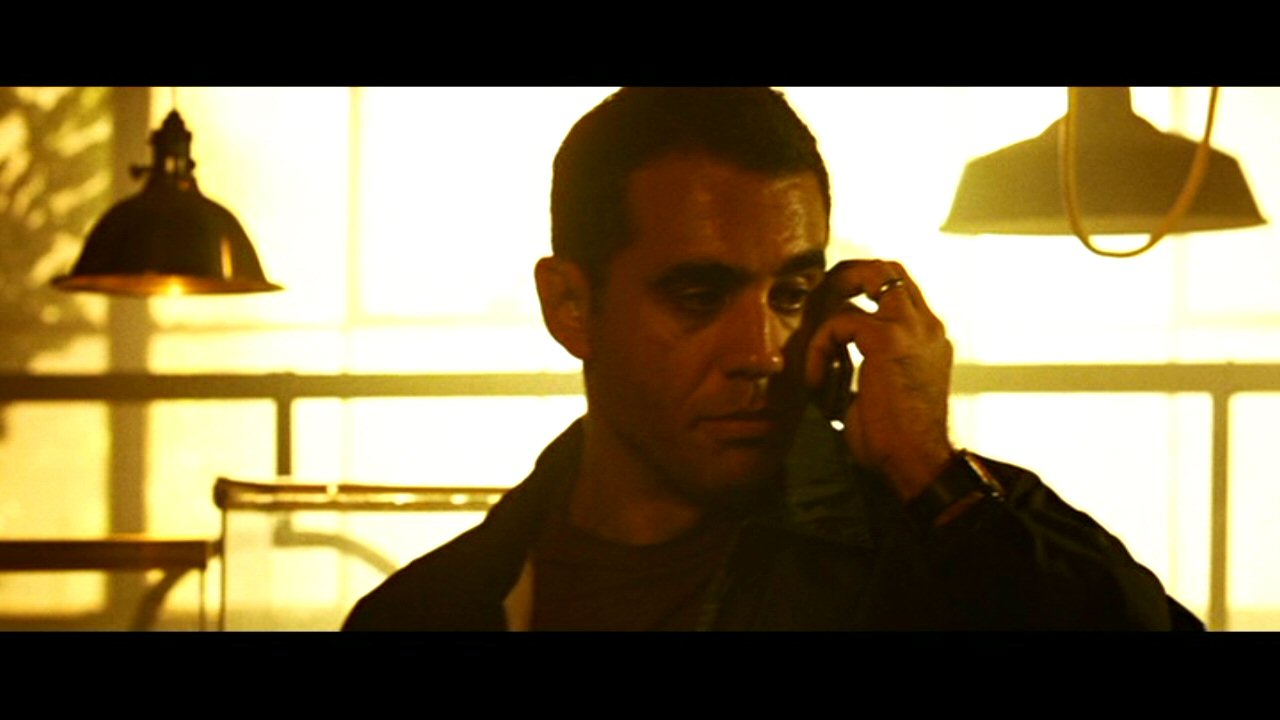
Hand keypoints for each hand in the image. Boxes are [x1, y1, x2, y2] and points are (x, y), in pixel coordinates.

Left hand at [803, 260, 954, 499]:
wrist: (915, 462)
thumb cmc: (893, 441)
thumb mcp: (880, 389)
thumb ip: (864, 361)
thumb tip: (829, 353)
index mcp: (928, 339)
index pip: (898, 290)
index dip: (862, 292)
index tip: (829, 321)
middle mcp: (926, 326)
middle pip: (887, 269)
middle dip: (846, 277)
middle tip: (817, 306)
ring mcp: (911, 328)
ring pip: (870, 275)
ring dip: (833, 305)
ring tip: (815, 349)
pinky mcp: (888, 338)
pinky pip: (840, 321)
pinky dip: (819, 348)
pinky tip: (816, 382)